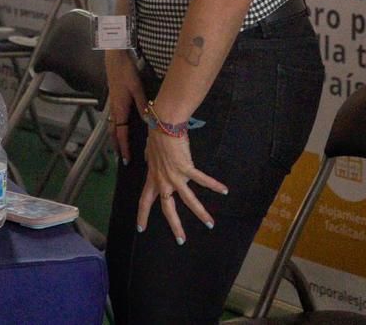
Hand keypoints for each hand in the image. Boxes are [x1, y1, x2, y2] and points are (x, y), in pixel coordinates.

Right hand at [104, 51, 145, 163]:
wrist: (114, 58)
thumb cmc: (126, 71)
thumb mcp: (137, 87)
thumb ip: (142, 104)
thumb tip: (147, 120)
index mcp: (119, 109)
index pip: (120, 133)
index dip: (123, 147)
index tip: (126, 159)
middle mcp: (114, 109)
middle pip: (113, 132)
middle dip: (117, 146)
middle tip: (122, 158)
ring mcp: (112, 104)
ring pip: (111, 125)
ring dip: (115, 137)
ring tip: (120, 146)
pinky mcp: (113, 99)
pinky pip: (113, 118)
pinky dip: (116, 127)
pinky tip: (121, 127)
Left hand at [136, 121, 228, 242]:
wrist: (163, 125)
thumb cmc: (156, 136)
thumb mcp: (149, 153)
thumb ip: (151, 161)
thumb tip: (150, 160)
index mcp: (153, 178)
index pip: (144, 201)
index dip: (142, 215)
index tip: (141, 228)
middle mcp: (163, 181)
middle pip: (168, 208)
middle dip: (174, 226)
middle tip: (181, 240)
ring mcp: (175, 176)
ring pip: (188, 200)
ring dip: (200, 213)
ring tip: (210, 223)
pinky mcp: (186, 168)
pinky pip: (202, 179)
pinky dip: (213, 185)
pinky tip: (224, 190)